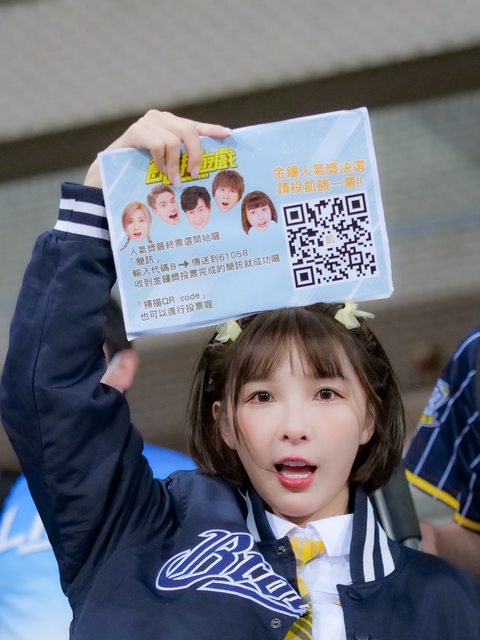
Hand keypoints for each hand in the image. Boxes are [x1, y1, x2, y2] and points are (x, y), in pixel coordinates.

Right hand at [84, 110, 231, 187]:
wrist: (110, 172)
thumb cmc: (140, 169)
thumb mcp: (165, 164)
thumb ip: (180, 160)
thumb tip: (201, 171)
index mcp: (170, 124)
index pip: (195, 125)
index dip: (212, 129)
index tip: (228, 135)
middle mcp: (160, 118)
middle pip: (189, 131)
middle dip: (195, 154)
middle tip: (193, 174)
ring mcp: (147, 122)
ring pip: (174, 141)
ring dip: (174, 164)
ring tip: (171, 179)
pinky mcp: (136, 130)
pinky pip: (158, 145)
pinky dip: (161, 161)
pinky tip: (159, 170)